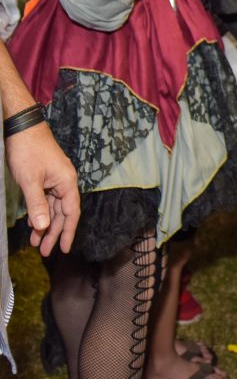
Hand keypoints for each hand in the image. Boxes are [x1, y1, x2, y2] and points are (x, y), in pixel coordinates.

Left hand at [5, 121, 79, 254]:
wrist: (22, 127)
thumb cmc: (28, 151)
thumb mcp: (30, 181)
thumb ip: (37, 205)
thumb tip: (44, 227)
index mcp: (67, 182)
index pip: (71, 212)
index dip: (68, 232)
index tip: (64, 249)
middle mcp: (64, 180)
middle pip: (62, 212)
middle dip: (53, 232)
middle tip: (44, 252)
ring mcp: (55, 177)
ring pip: (53, 206)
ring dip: (45, 223)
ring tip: (36, 242)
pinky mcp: (46, 175)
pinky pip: (46, 198)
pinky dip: (40, 211)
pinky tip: (33, 221)